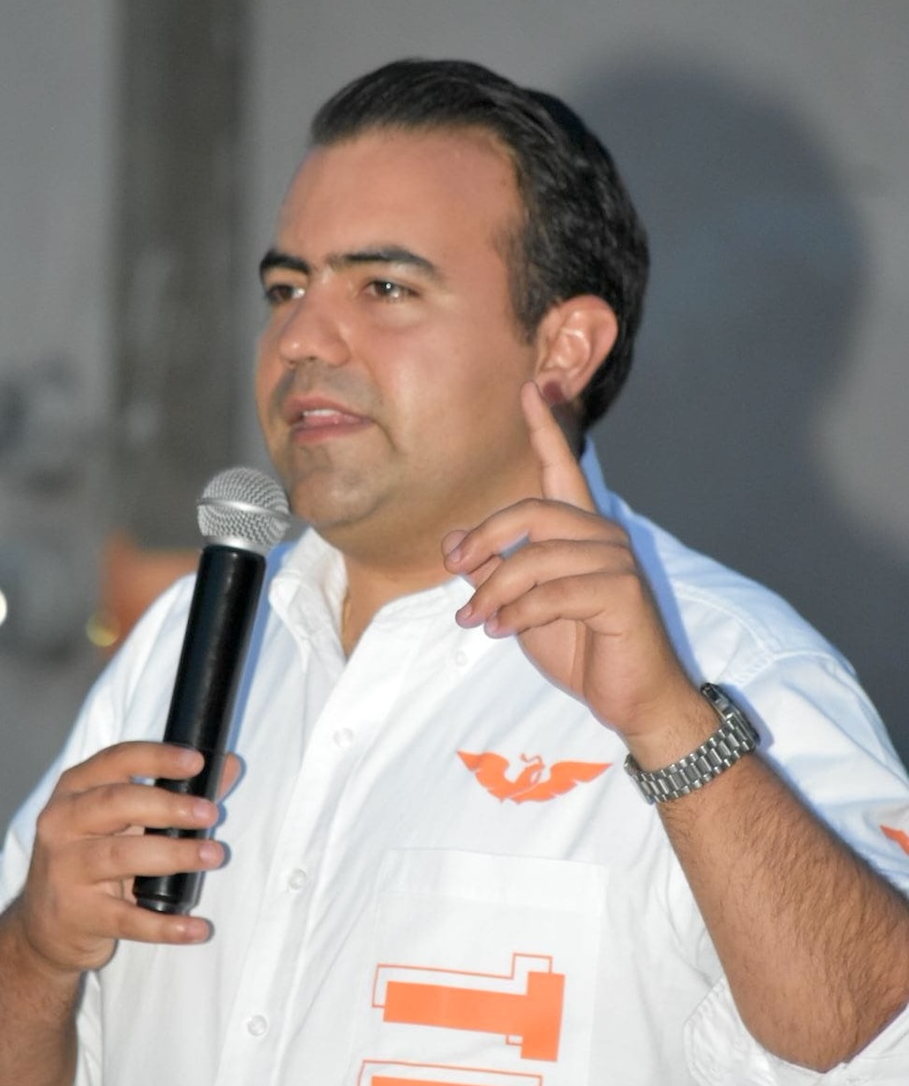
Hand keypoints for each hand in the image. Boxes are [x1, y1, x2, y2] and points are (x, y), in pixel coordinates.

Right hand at [17, 742, 237, 975]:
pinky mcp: (77, 915)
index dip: (157, 758)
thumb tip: (230, 766)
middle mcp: (61, 824)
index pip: (115, 761)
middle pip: (116, 804)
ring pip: (122, 857)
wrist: (44, 929)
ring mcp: (64, 870)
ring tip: (213, 855)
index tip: (196, 762)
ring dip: (173, 855)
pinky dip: (165, 925)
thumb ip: (175, 793)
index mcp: (74, 791)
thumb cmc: (93, 859)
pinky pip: (127, 919)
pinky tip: (196, 927)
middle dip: (169, 807)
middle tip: (211, 814)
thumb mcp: (123, 821)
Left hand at [443, 382, 708, 758]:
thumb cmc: (581, 649)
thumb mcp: (521, 608)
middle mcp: (603, 536)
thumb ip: (494, 573)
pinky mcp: (621, 593)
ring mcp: (617, 561)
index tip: (530, 386)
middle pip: (532, 511)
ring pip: (536, 556)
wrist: (632, 699)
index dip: (545, 428)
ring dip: (495, 590)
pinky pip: (554, 592)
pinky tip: (503, 632)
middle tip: (453, 569)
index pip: (561, 469)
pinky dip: (520, 612)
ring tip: (476, 620)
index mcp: (582, 532)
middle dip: (484, 538)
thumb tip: (454, 544)